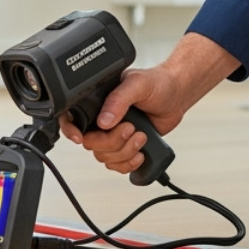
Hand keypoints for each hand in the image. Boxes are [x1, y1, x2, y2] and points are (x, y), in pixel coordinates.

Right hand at [58, 31, 239, 178]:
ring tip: (141, 136)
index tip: (80, 137)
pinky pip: (117, 165)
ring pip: (105, 157)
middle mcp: (102, 120)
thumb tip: (104, 120)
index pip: (72, 118)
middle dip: (112, 142)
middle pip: (91, 143)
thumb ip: (119, 99)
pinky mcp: (126, 147)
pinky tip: (140, 153)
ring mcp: (114, 135)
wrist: (177, 95)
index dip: (71, 130)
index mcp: (98, 101)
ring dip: (124, 152)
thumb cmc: (158, 83)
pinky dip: (129, 164)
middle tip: (130, 128)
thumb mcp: (138, 84)